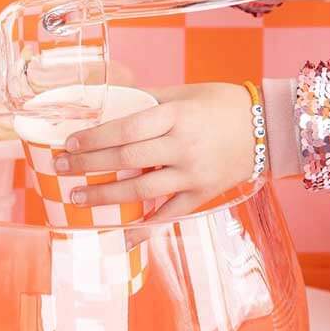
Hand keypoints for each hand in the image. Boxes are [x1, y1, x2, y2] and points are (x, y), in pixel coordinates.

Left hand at [62, 83, 255, 219]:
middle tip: (59, 168)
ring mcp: (193, 174)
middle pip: (126, 160)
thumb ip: (150, 99)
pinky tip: (121, 238)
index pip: (126, 129)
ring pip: (141, 191)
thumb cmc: (224, 104)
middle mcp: (183, 146)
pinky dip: (145, 229)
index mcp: (177, 116)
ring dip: (105, 197)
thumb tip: (110, 102)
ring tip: (77, 198)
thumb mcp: (186, 92)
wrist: (269, 127)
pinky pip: (169, 215)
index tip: (69, 143)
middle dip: (87, 165)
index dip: (94, 138)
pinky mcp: (203, 194)